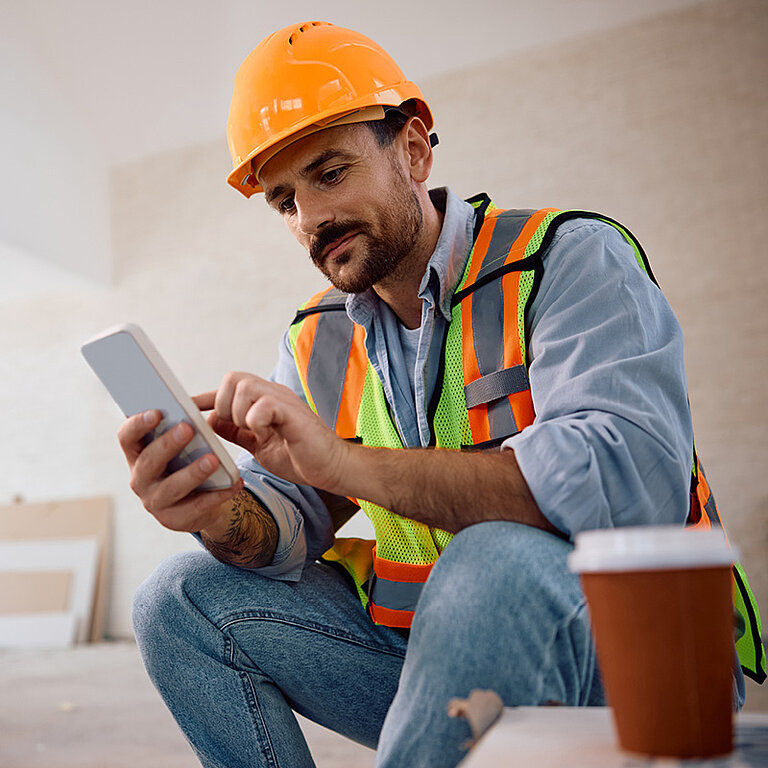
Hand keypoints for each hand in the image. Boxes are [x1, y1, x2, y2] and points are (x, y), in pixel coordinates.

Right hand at [117, 410, 242, 531]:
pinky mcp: (175, 519)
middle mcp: (140, 479)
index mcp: (138, 455)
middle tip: (187, 428)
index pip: (127, 437)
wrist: (201, 502)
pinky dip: (218, 494)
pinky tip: (234, 483)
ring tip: (212, 460)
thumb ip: (183, 430)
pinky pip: (198, 506)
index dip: (138, 424)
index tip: (157, 412)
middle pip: (149, 461)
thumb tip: (200, 413)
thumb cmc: (188, 464)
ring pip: (172, 487)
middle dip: (168, 444)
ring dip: (193, 472)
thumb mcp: (182, 447)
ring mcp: (156, 502)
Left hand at [196, 372, 349, 491]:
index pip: (228, 388)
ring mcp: (284, 401)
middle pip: (233, 378)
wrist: (332, 468)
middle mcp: (273, 394)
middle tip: (235, 428)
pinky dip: (256, 420)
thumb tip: (211, 422)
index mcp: (264, 400)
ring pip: (245, 386)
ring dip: (238, 412)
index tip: (184, 407)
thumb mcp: (259, 445)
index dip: (205, 397)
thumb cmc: (300, 457)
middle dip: (223, 404)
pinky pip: (263, 405)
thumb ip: (237, 432)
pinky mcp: (293, 413)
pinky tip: (265, 433)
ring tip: (252, 431)